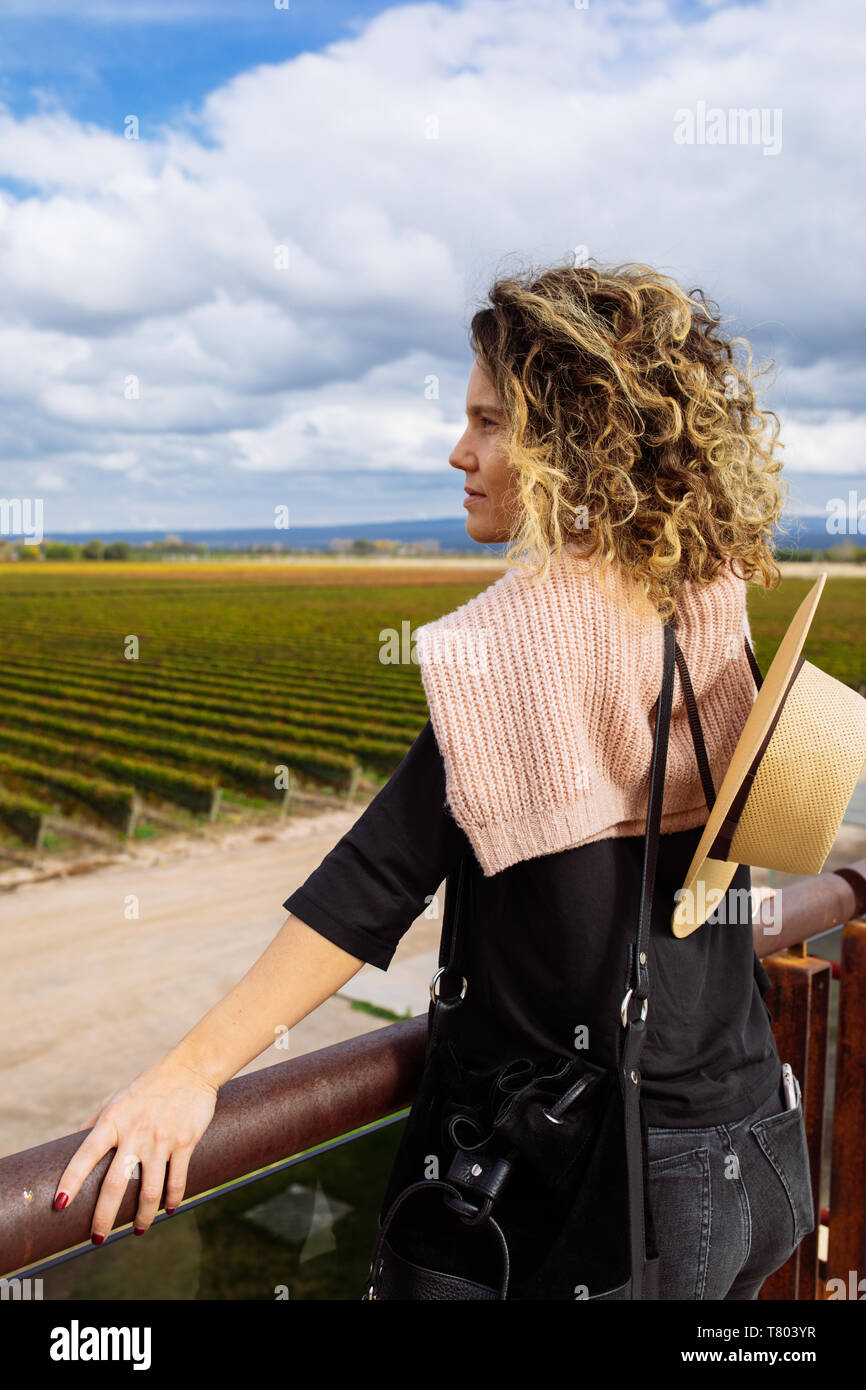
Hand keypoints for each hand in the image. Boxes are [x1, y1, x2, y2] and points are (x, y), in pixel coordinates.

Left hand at [53, 1057, 218, 1241]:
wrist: (191, 1069)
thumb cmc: (148, 1086)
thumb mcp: (115, 1099)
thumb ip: (94, 1122)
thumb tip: (72, 1144)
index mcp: (113, 1121)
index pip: (85, 1155)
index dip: (70, 1181)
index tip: (59, 1205)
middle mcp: (135, 1132)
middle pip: (116, 1184)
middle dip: (104, 1217)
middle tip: (97, 1239)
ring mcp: (161, 1139)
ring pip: (150, 1191)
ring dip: (143, 1217)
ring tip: (138, 1230)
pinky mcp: (185, 1142)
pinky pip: (177, 1180)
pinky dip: (172, 1200)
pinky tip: (168, 1209)